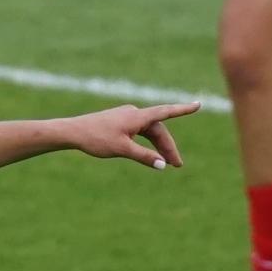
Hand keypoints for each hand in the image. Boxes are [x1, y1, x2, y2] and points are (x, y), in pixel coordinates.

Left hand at [65, 103, 198, 169]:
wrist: (73, 132)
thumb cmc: (96, 139)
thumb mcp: (122, 150)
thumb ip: (144, 157)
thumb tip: (162, 164)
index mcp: (137, 116)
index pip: (165, 112)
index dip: (183, 110)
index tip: (198, 105)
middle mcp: (134, 114)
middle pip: (158, 129)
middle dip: (168, 147)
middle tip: (176, 165)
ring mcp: (127, 117)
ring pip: (149, 131)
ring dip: (158, 146)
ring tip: (167, 163)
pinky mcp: (120, 122)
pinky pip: (140, 132)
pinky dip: (147, 143)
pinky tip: (150, 153)